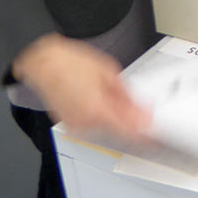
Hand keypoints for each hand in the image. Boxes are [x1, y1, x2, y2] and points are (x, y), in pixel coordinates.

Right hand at [11, 34, 150, 139]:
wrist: (42, 63)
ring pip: (107, 131)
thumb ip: (127, 94)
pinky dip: (105, 119)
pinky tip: (106, 106)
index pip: (129, 132)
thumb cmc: (70, 63)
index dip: (146, 135)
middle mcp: (86, 122)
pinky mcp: (70, 125)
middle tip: (144, 114)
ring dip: (119, 122)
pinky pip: (94, 127)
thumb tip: (142, 107)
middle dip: (134, 125)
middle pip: (119, 133)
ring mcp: (76, 126)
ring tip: (122, 104)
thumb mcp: (109, 72)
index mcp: (97, 109)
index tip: (156, 134)